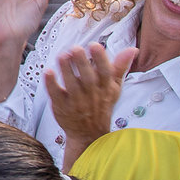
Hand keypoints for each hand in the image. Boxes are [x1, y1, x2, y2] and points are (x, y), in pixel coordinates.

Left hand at [44, 43, 138, 162]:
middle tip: (76, 48)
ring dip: (66, 70)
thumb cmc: (101, 105)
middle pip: (87, 78)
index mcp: (105, 87)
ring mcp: (76, 102)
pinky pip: (56, 95)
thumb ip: (120, 67)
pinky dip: (51, 84)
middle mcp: (91, 95)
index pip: (105, 72)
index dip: (101, 59)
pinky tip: (48, 72)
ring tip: (62, 55)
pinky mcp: (62, 107)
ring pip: (71, 85)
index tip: (95, 46)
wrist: (89, 134)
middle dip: (81, 63)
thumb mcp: (114, 87)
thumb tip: (132, 50)